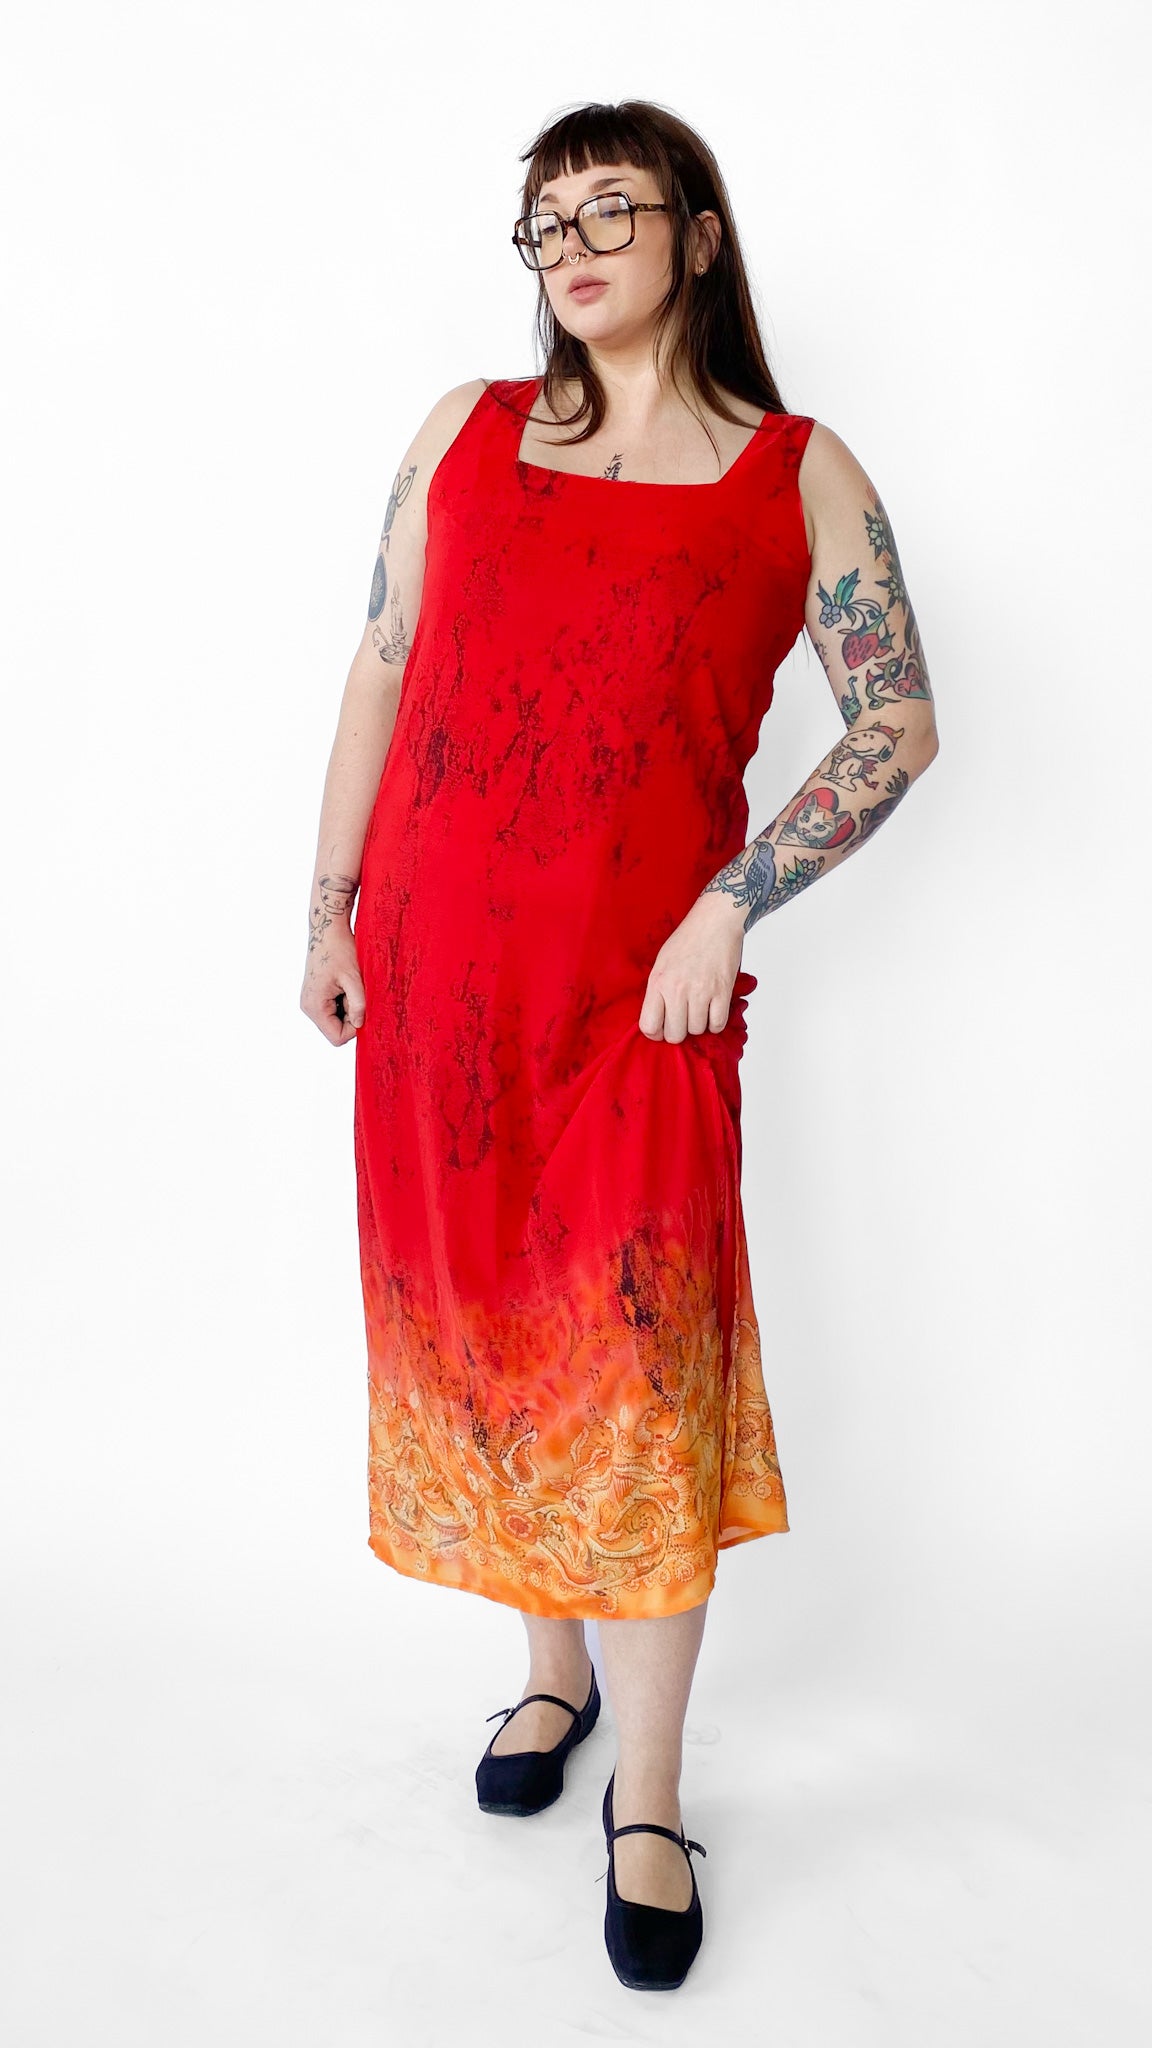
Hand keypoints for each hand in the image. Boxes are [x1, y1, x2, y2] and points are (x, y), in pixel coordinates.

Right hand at [300, 920, 365, 1045]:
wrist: (327, 930)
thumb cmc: (339, 950)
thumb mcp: (354, 978)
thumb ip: (358, 1004)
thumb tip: (360, 1024)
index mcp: (315, 1006)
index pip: (337, 1038)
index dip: (354, 1028)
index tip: (363, 1008)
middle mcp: (309, 1007)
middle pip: (336, 1030)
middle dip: (352, 1015)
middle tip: (356, 992)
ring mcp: (311, 1001)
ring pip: (336, 1019)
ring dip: (349, 1006)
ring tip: (350, 985)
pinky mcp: (316, 995)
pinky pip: (334, 1008)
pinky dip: (344, 1000)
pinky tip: (345, 983)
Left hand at [638, 889, 747, 1042]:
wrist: (715, 921)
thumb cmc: (687, 940)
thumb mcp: (661, 963)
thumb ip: (658, 992)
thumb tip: (658, 1020)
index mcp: (658, 982)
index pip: (649, 1026)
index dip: (656, 1033)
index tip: (663, 1028)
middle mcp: (677, 989)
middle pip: (675, 1035)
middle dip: (679, 1031)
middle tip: (684, 1020)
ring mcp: (701, 991)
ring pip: (697, 1031)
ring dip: (699, 1025)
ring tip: (700, 1009)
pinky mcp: (722, 991)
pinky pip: (717, 1025)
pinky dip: (716, 1023)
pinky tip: (713, 1010)